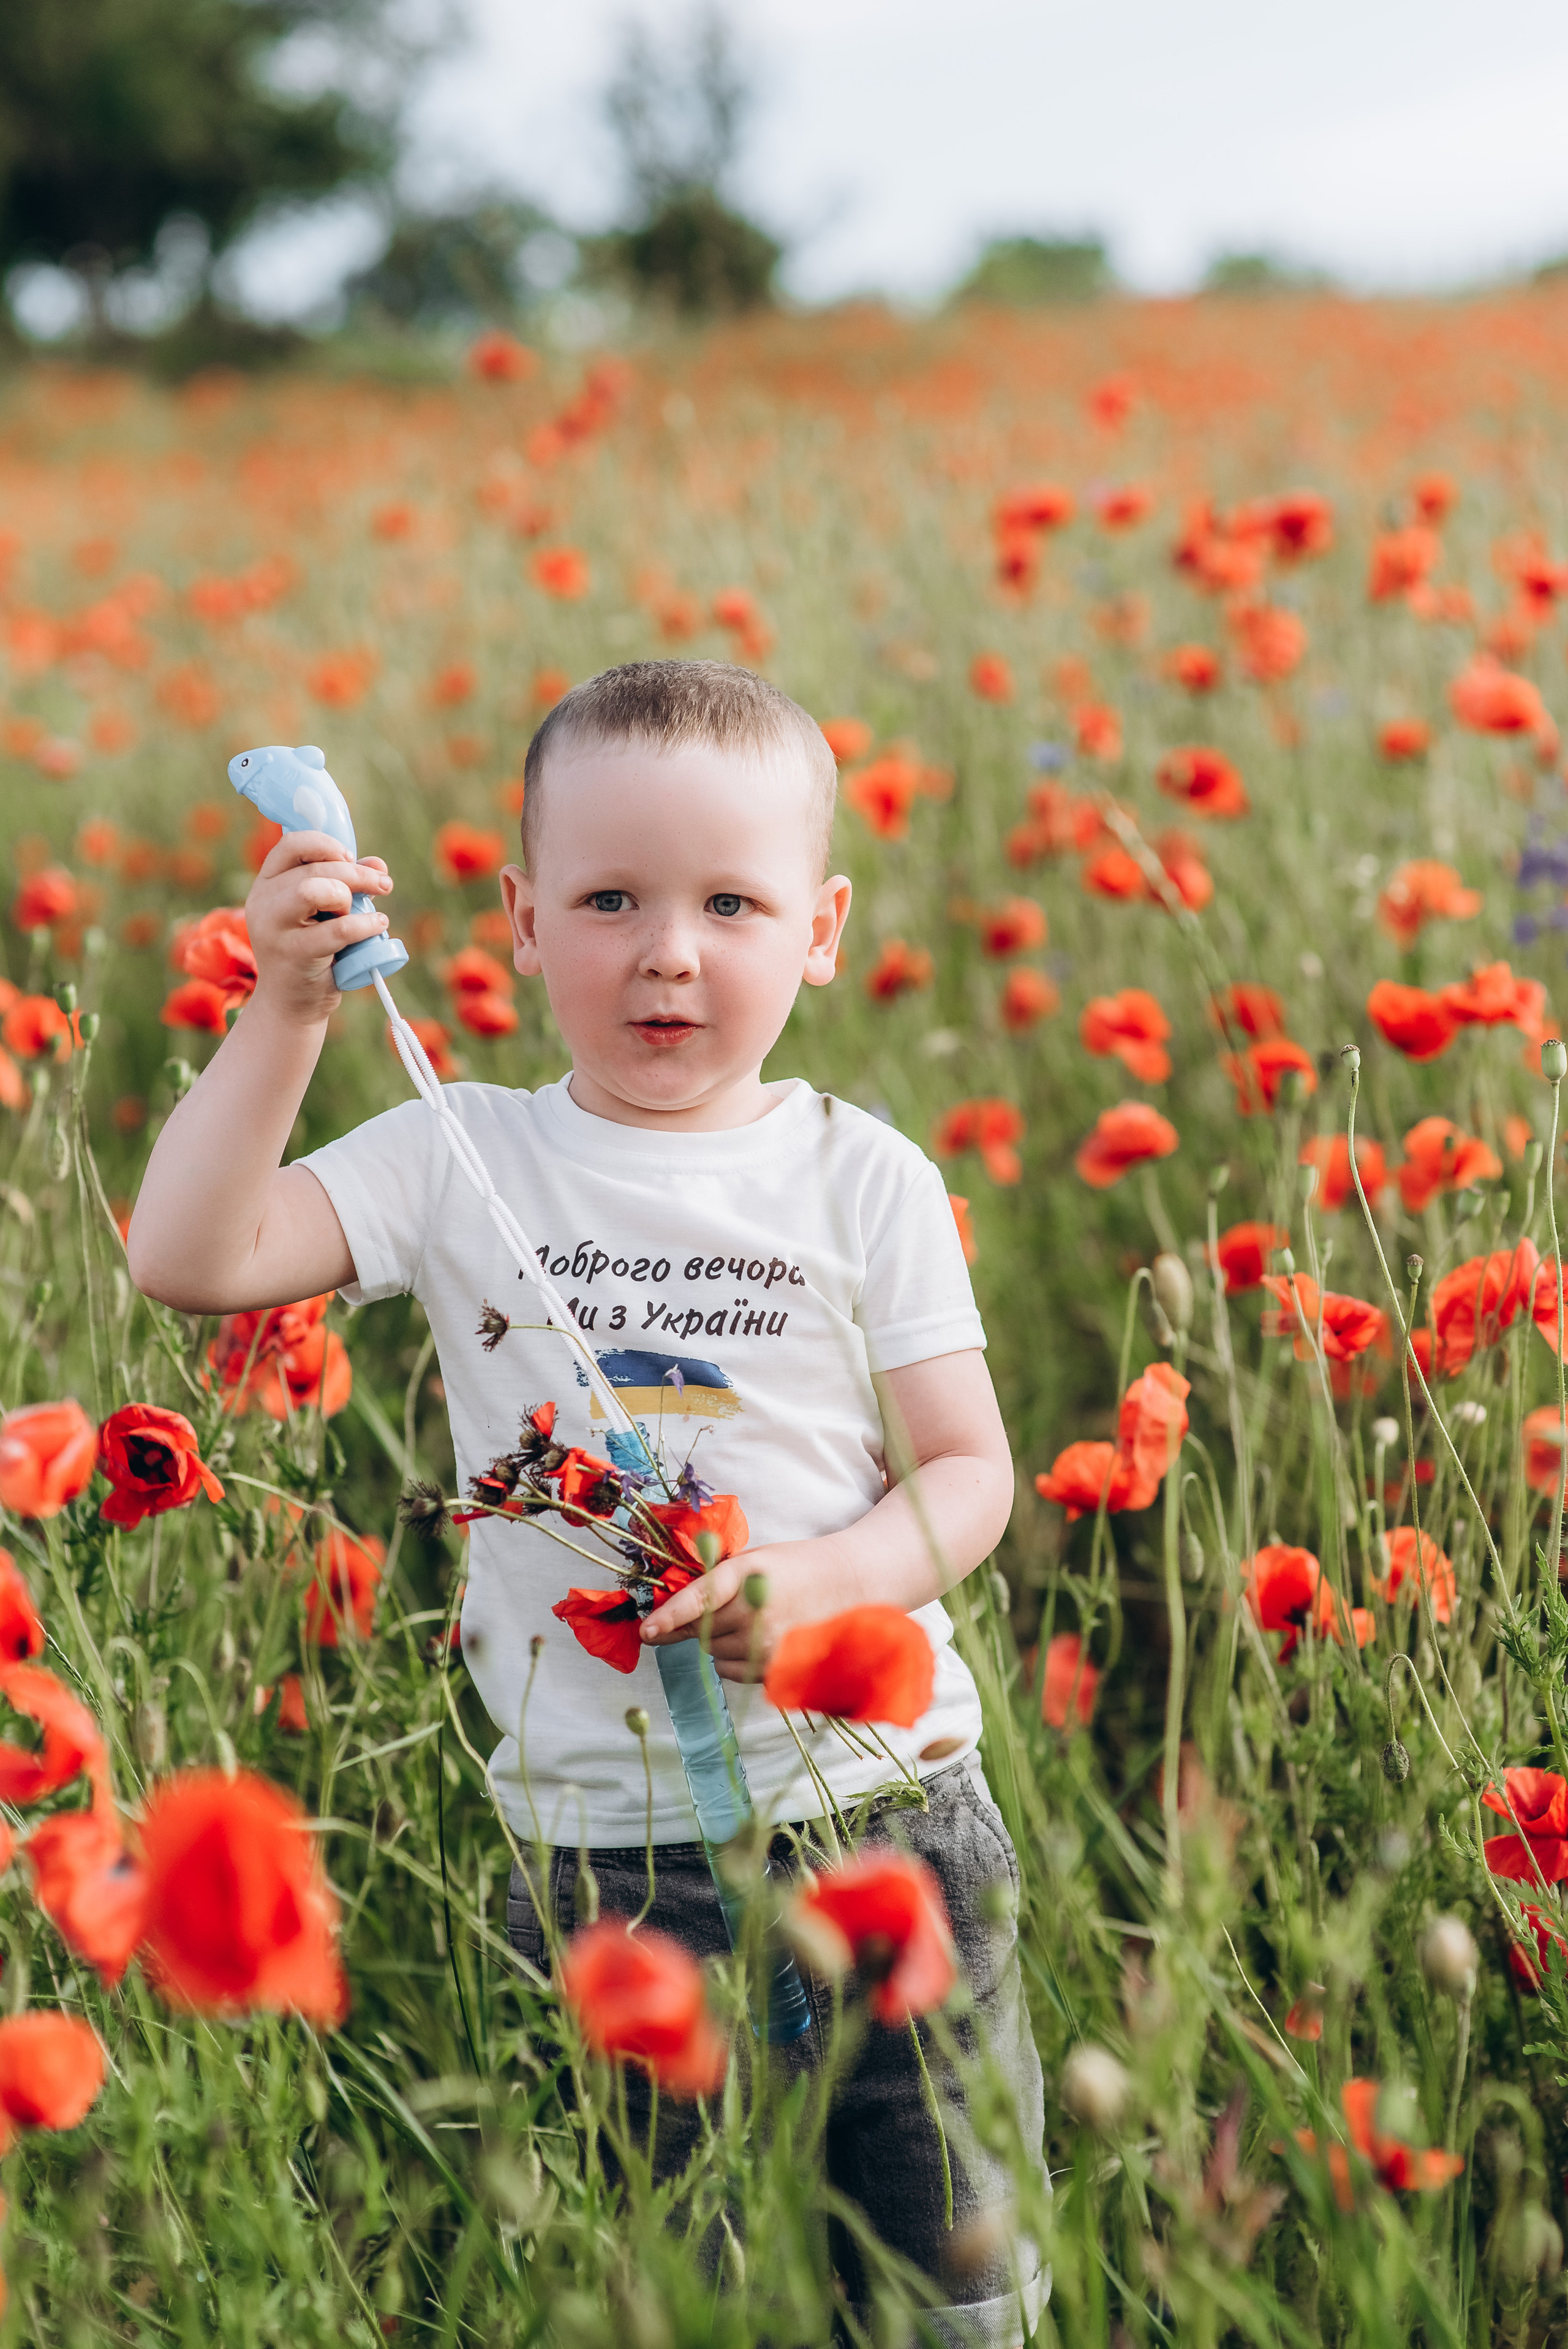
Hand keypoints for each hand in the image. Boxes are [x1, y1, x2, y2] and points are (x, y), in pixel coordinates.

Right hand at [246, 831, 393, 1024]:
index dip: (326, 845)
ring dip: (349, 895)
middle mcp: (263, 901)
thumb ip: (345, 884)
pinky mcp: (294, 954)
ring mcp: (274, 928)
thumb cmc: (310, 953)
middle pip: (313, 868)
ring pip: (314, 890)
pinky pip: (338, 930)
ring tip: (363, 912)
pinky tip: (378, 925)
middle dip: (356, 873)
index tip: (351, 857)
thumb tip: (378, 865)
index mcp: (267, 883)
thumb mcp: (322, 913)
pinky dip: (365, 924)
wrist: (291, 1004)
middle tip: (383, 885)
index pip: (291, 844)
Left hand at [639, 1538, 843, 1682]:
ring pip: (713, 1652)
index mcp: (747, 1574)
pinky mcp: (777, 1668)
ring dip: (721, 1640)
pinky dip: (736, 1658)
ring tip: (754, 1620)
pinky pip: (732, 1671)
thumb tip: (663, 1618)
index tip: (646, 1631)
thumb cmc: (794, 1568)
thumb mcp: (752, 1562)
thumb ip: (711, 1584)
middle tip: (730, 1608)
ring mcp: (768, 1643)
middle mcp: (756, 1610)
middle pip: (700, 1630)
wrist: (848, 1583)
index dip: (669, 1617)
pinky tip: (762, 1638)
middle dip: (702, 1623)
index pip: (699, 1600)